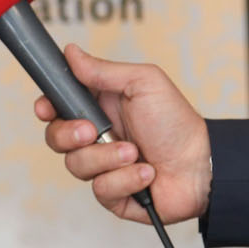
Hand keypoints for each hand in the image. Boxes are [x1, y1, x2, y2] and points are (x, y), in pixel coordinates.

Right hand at [34, 44, 212, 224]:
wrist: (202, 165)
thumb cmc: (177, 121)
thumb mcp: (143, 83)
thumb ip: (103, 70)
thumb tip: (71, 52)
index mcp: (99, 108)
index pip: (57, 107)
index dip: (46, 108)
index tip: (46, 108)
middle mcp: (96, 138)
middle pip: (55, 138)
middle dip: (69, 135)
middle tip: (94, 131)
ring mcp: (103, 167)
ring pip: (76, 165)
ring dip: (107, 158)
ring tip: (135, 152)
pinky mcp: (113, 195)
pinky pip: (100, 189)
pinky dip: (125, 180)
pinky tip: (146, 173)